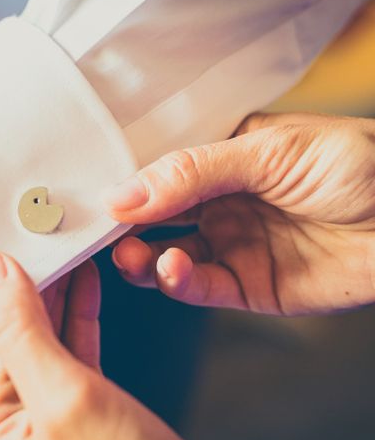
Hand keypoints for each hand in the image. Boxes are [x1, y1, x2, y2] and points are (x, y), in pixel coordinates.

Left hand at [0, 252, 199, 439]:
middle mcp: (15, 430)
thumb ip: (22, 332)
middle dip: (37, 285)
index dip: (10, 283)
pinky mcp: (86, 423)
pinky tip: (85, 290)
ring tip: (70, 251)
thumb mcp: (68, 399)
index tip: (21, 236)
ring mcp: (52, 427)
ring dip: (61, 298)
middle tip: (49, 235)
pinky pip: (76, 362)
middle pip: (22, 338)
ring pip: (50, 344)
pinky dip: (81, 324)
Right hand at [103, 113, 374, 314]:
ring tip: (130, 255)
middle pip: (152, 218)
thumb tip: (122, 194)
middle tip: (100, 232)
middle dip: (122, 227)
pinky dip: (177, 283)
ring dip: (141, 259)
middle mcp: (218, 203)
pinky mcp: (245, 286)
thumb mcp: (267, 152)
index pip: (157, 171)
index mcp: (219, 159)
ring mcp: (229, 245)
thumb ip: (192, 174)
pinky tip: (173, 269)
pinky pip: (198, 287)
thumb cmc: (357, 165)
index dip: (123, 184)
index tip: (92, 196)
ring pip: (165, 257)